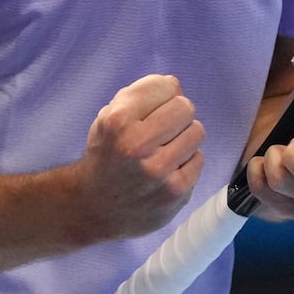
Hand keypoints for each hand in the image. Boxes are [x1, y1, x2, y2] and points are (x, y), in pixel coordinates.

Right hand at [78, 74, 205, 240]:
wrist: (94, 207)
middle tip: (162, 129)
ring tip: (165, 149)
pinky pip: (199, 159)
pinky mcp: (176, 192)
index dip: (161, 94)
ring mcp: (158, 171)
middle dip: (176, 114)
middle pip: (185, 107)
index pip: (165, 85)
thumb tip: (175, 86)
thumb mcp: (108, 117)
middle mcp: (137, 145)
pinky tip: (168, 170)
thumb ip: (140, 95)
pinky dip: (186, 161)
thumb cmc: (106, 155)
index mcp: (118, 121)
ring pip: (197, 131)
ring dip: (183, 137)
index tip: (151, 108)